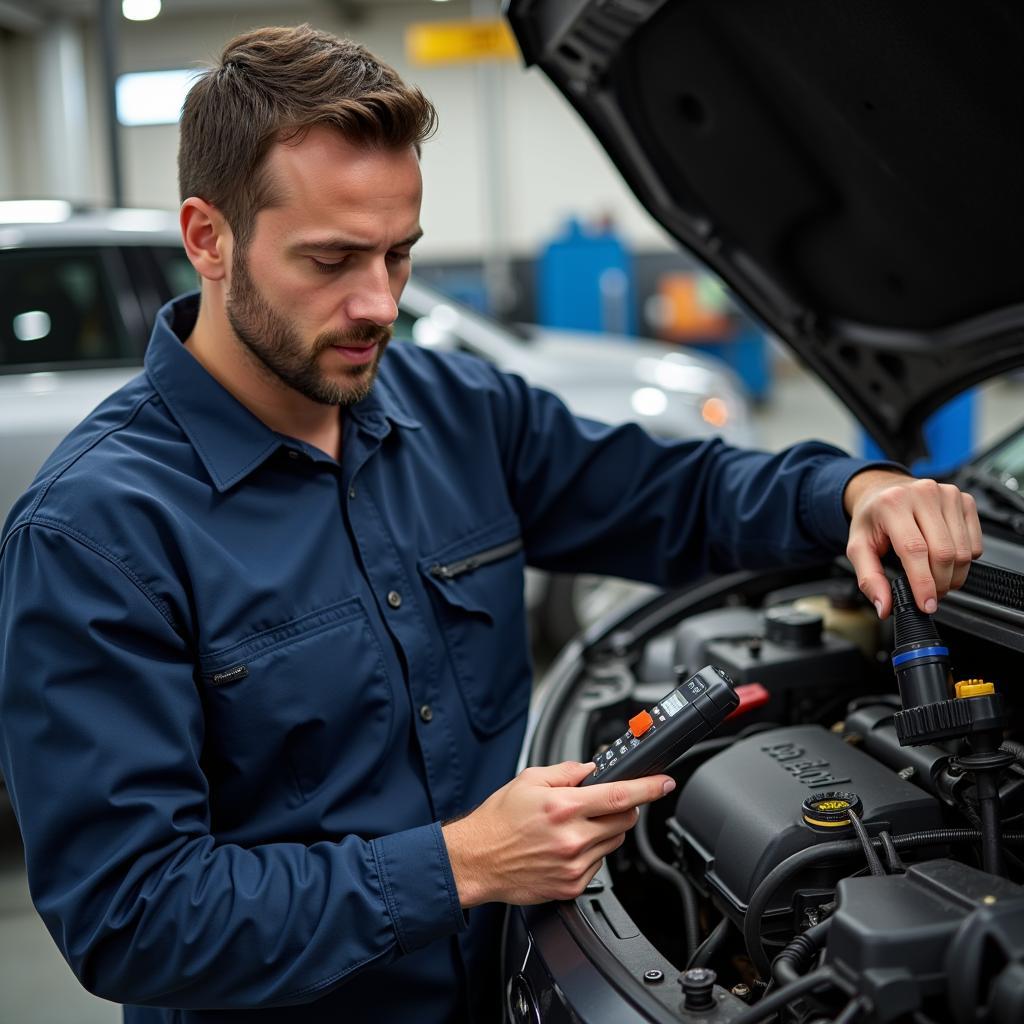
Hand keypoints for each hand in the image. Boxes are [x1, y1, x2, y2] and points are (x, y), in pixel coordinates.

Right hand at [441, 761, 674, 906]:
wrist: (477, 860)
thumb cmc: (498, 820)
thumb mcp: (529, 780)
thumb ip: (566, 771)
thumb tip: (593, 769)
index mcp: (562, 806)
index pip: (620, 795)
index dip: (648, 788)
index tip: (664, 782)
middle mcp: (572, 837)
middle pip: (624, 820)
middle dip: (623, 806)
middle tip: (604, 801)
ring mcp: (574, 865)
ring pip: (614, 842)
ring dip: (606, 829)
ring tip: (577, 825)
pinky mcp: (572, 885)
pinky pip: (599, 864)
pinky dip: (592, 851)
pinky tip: (568, 846)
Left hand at [843, 469, 982, 617]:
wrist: (883, 491)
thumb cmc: (872, 518)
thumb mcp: (858, 546)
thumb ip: (869, 578)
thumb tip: (885, 606)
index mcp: (893, 503)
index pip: (914, 549)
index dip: (923, 582)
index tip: (926, 604)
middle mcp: (922, 494)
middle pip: (943, 552)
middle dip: (939, 583)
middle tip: (929, 594)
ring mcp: (947, 495)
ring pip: (962, 551)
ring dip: (953, 576)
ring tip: (936, 580)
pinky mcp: (965, 500)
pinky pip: (974, 543)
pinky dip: (964, 561)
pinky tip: (946, 561)